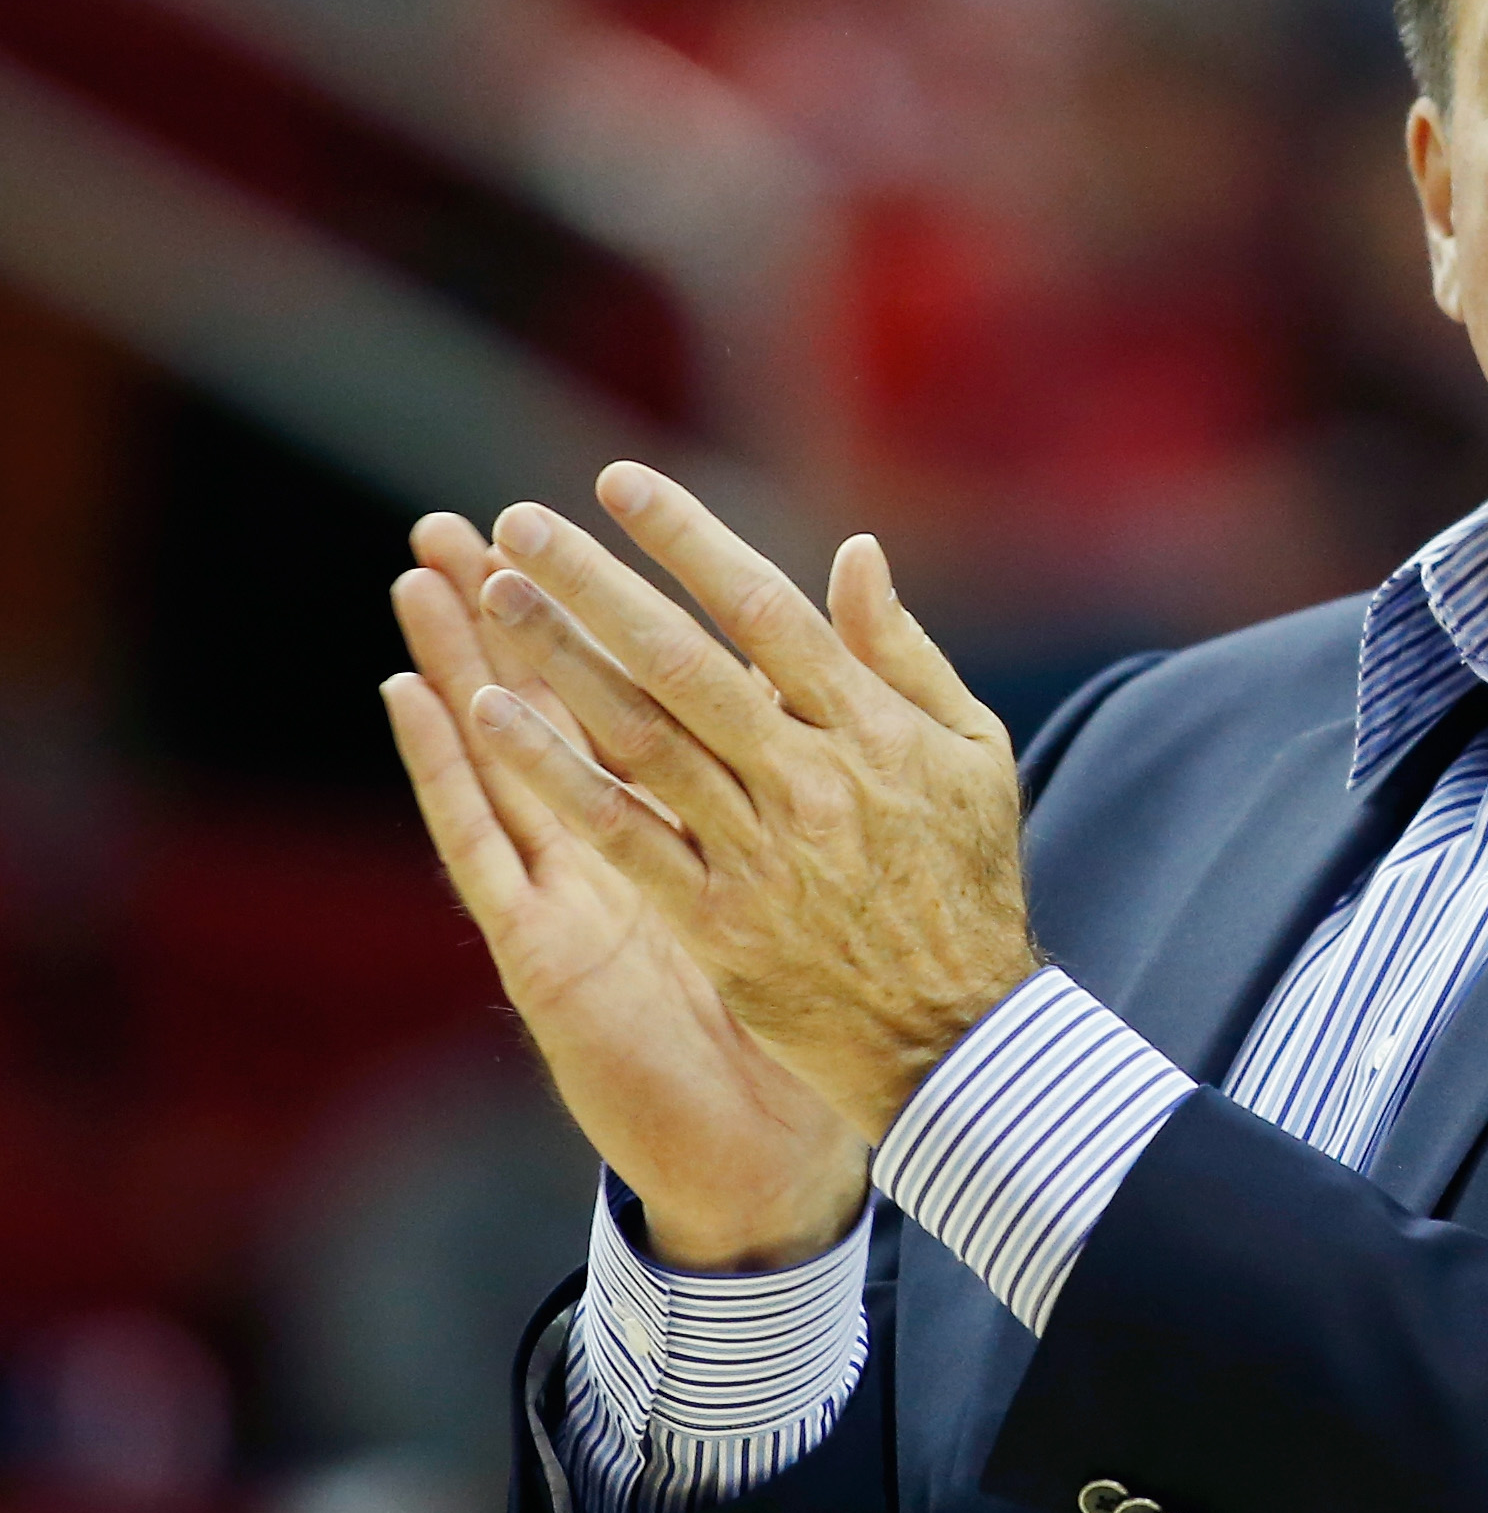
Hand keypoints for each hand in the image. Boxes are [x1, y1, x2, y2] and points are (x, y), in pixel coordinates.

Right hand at [383, 515, 867, 1271]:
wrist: (800, 1126)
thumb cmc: (824, 1000)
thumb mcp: (835, 863)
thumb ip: (834, 755)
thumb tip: (864, 655)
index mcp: (696, 814)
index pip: (641, 687)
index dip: (610, 605)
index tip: (582, 512)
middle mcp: (622, 841)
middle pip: (559, 704)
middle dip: (516, 611)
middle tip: (462, 519)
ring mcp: (575, 886)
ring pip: (506, 754)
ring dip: (462, 662)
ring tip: (422, 574)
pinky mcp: (545, 943)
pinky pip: (484, 845)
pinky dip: (449, 770)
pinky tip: (419, 698)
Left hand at [463, 462, 1038, 1148]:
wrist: (957, 1029)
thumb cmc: (967, 879)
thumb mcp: (971, 753)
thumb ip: (903, 654)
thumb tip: (855, 553)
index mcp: (872, 728)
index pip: (764, 609)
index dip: (687, 540)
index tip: (619, 483)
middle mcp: (809, 779)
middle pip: (684, 660)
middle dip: (598, 584)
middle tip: (521, 523)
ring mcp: (759, 851)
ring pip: (640, 736)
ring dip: (559, 661)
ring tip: (492, 595)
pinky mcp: (718, 919)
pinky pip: (621, 834)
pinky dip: (555, 773)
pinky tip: (493, 719)